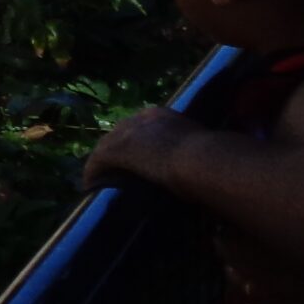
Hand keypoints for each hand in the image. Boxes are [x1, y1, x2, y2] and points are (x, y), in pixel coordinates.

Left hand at [83, 107, 201, 192]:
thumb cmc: (212, 159)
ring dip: (103, 164)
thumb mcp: (201, 149)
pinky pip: (98, 161)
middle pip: (118, 134)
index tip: (136, 158)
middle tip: (116, 171)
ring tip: (101, 181)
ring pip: (106, 146)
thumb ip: (193, 153)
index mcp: (161, 116)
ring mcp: (126, 132)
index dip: (136, 144)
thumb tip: (200, 169)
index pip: (139, 128)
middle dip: (116, 151)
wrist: (203, 160)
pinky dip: (94, 174)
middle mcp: (140, 119)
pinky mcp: (116, 150)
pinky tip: (91, 186)